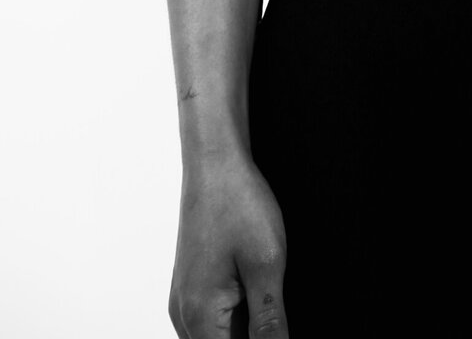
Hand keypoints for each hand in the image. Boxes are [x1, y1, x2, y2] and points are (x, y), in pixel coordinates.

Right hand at [168, 148, 288, 337]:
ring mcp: (184, 302)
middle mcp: (184, 316)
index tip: (276, 325)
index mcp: (200, 317)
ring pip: (218, 336)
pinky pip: (214, 320)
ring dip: (246, 328)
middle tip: (274, 304)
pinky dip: (237, 316)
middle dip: (254, 335)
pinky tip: (257, 292)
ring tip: (266, 290)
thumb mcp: (267, 265)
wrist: (214, 163)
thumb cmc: (238, 203)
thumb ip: (270, 322)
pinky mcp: (191, 288)